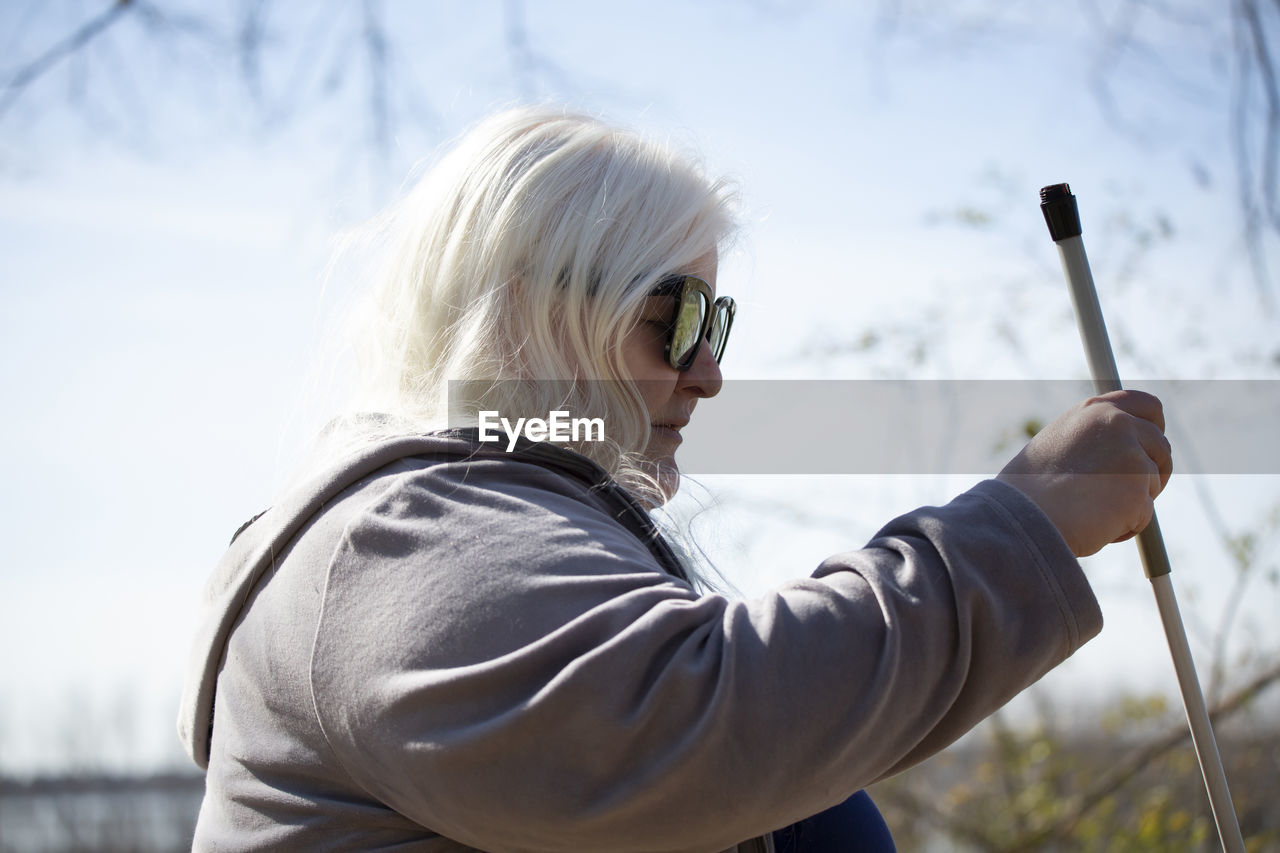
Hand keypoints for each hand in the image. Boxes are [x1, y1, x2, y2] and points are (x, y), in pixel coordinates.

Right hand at [997, 389, 1172, 556]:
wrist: (1022, 515)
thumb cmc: (1030, 489)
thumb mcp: (1059, 445)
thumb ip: (1093, 440)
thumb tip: (1122, 455)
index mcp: (1095, 409)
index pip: (1147, 405)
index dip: (1154, 426)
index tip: (1149, 446)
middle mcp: (1118, 423)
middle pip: (1161, 446)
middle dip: (1152, 471)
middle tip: (1123, 494)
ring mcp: (1132, 454)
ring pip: (1152, 483)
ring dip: (1132, 502)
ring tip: (1090, 510)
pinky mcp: (1139, 489)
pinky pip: (1144, 514)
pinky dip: (1124, 526)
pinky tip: (1092, 524)